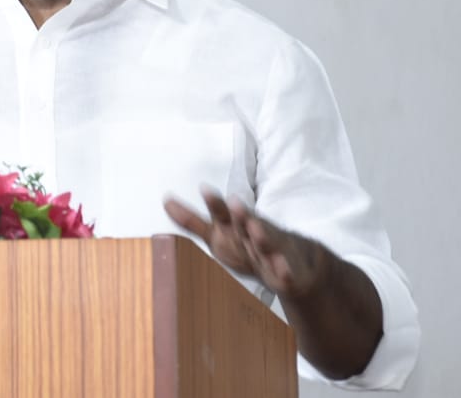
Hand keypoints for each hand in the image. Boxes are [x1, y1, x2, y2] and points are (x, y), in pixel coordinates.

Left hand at [164, 186, 384, 379]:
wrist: (295, 261)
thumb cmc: (248, 244)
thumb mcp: (218, 234)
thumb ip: (192, 221)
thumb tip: (165, 201)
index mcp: (235, 227)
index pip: (223, 213)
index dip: (215, 203)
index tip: (203, 189)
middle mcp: (254, 234)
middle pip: (247, 223)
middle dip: (241, 214)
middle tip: (233, 203)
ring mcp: (272, 251)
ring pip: (268, 242)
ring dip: (262, 235)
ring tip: (255, 228)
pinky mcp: (288, 271)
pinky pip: (287, 272)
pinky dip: (285, 271)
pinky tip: (284, 272)